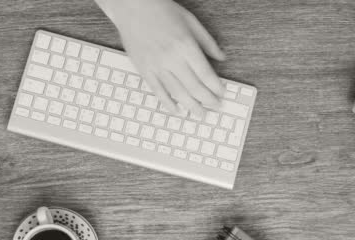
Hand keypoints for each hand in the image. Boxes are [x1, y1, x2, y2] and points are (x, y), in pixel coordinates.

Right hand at [99, 0, 224, 114]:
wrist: (132, 7)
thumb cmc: (161, 10)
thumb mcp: (191, 21)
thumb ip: (208, 42)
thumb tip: (222, 58)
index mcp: (186, 45)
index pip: (206, 75)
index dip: (216, 88)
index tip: (222, 94)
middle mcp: (172, 58)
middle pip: (194, 88)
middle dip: (208, 100)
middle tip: (215, 107)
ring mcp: (157, 66)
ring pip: (177, 93)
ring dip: (191, 106)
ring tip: (200, 114)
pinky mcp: (144, 70)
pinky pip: (158, 92)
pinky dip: (168, 103)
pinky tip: (177, 110)